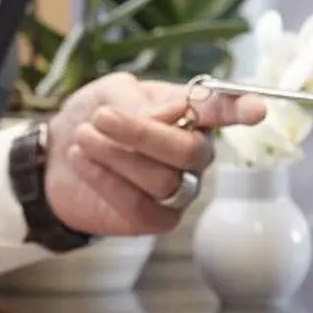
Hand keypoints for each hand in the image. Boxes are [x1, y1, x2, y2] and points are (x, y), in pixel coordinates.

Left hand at [46, 73, 265, 236]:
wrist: (55, 155)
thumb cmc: (92, 117)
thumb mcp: (112, 92)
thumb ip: (141, 101)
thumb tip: (166, 116)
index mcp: (191, 116)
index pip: (222, 111)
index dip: (240, 110)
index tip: (257, 110)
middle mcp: (194, 155)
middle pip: (189, 150)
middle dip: (143, 133)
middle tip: (102, 117)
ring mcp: (180, 190)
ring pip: (162, 179)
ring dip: (116, 155)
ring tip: (83, 137)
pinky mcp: (156, 219)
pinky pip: (140, 206)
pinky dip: (107, 181)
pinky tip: (82, 161)